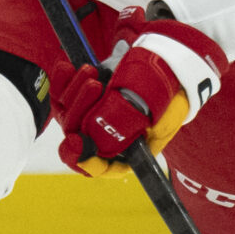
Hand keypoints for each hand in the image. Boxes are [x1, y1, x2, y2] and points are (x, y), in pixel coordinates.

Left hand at [45, 9, 226, 176]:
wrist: (172, 69)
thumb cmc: (170, 101)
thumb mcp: (158, 124)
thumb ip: (132, 135)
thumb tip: (98, 141)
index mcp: (123, 154)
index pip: (96, 166)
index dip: (81, 158)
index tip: (75, 142)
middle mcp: (103, 138)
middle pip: (76, 134)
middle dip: (79, 110)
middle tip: (95, 86)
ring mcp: (91, 116)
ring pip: (67, 112)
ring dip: (74, 91)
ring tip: (92, 73)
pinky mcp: (84, 95)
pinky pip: (62, 93)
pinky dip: (62, 81)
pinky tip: (66, 67)